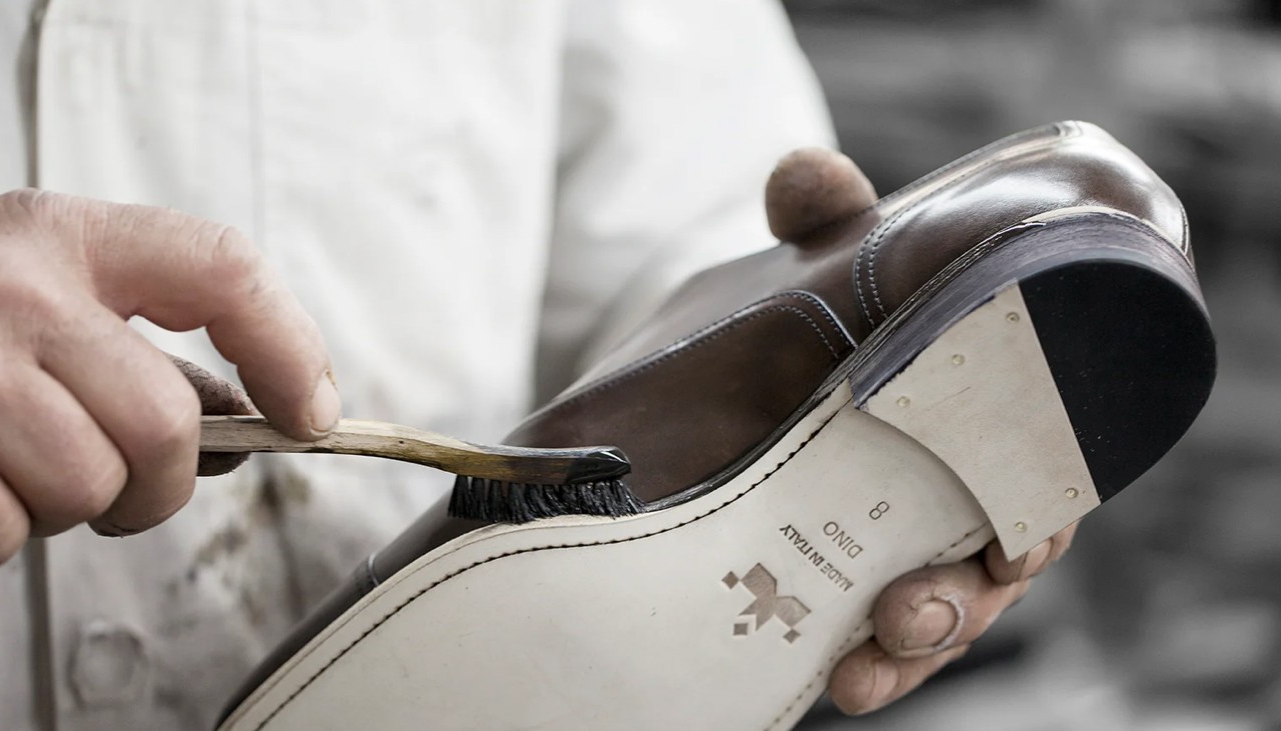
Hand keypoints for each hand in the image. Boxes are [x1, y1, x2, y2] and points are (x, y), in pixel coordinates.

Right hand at [0, 189, 336, 569]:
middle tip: (122, 478)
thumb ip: (146, 346)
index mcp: (64, 237)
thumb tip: (260, 421)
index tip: (310, 412)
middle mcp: (7, 287)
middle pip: (165, 422)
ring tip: (19, 463)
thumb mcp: (45, 292)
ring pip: (89, 486)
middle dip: (158, 479)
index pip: (221, 269)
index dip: (287, 348)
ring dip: (69, 505)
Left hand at [765, 148, 1078, 713]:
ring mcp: (908, 541)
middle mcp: (963, 490)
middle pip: (995, 566)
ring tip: (865, 664)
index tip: (1008, 542)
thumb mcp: (829, 264)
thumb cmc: (832, 313)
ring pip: (944, 613)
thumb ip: (827, 221)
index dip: (1033, 517)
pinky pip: (882, 639)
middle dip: (964, 598)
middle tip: (909, 608)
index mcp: (984, 418)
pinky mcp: (852, 578)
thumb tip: (803, 176)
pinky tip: (838, 684)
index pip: (1036, 478)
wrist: (756, 357)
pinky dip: (871, 666)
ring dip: (915, 645)